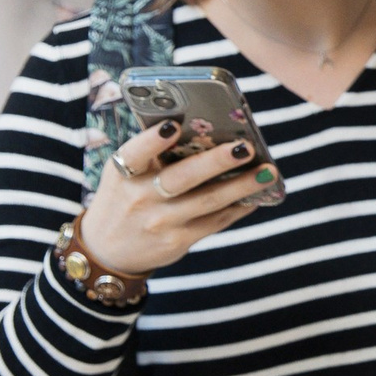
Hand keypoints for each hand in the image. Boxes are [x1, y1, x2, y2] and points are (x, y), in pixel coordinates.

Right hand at [76, 123, 267, 277]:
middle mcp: (140, 198)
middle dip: (216, 162)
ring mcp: (160, 222)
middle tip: (246, 147)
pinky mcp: (178, 241)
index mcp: (123, 173)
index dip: (153, 141)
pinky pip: (216, 221)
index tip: (174, 125)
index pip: (135, 154)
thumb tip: (206, 129)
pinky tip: (258, 194)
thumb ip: (152, 155)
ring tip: (268, 171)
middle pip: (181, 178)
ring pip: (208, 201)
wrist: (107, 250)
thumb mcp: (123, 175)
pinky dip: (240, 206)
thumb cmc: (125, 197)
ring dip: (242, 185)